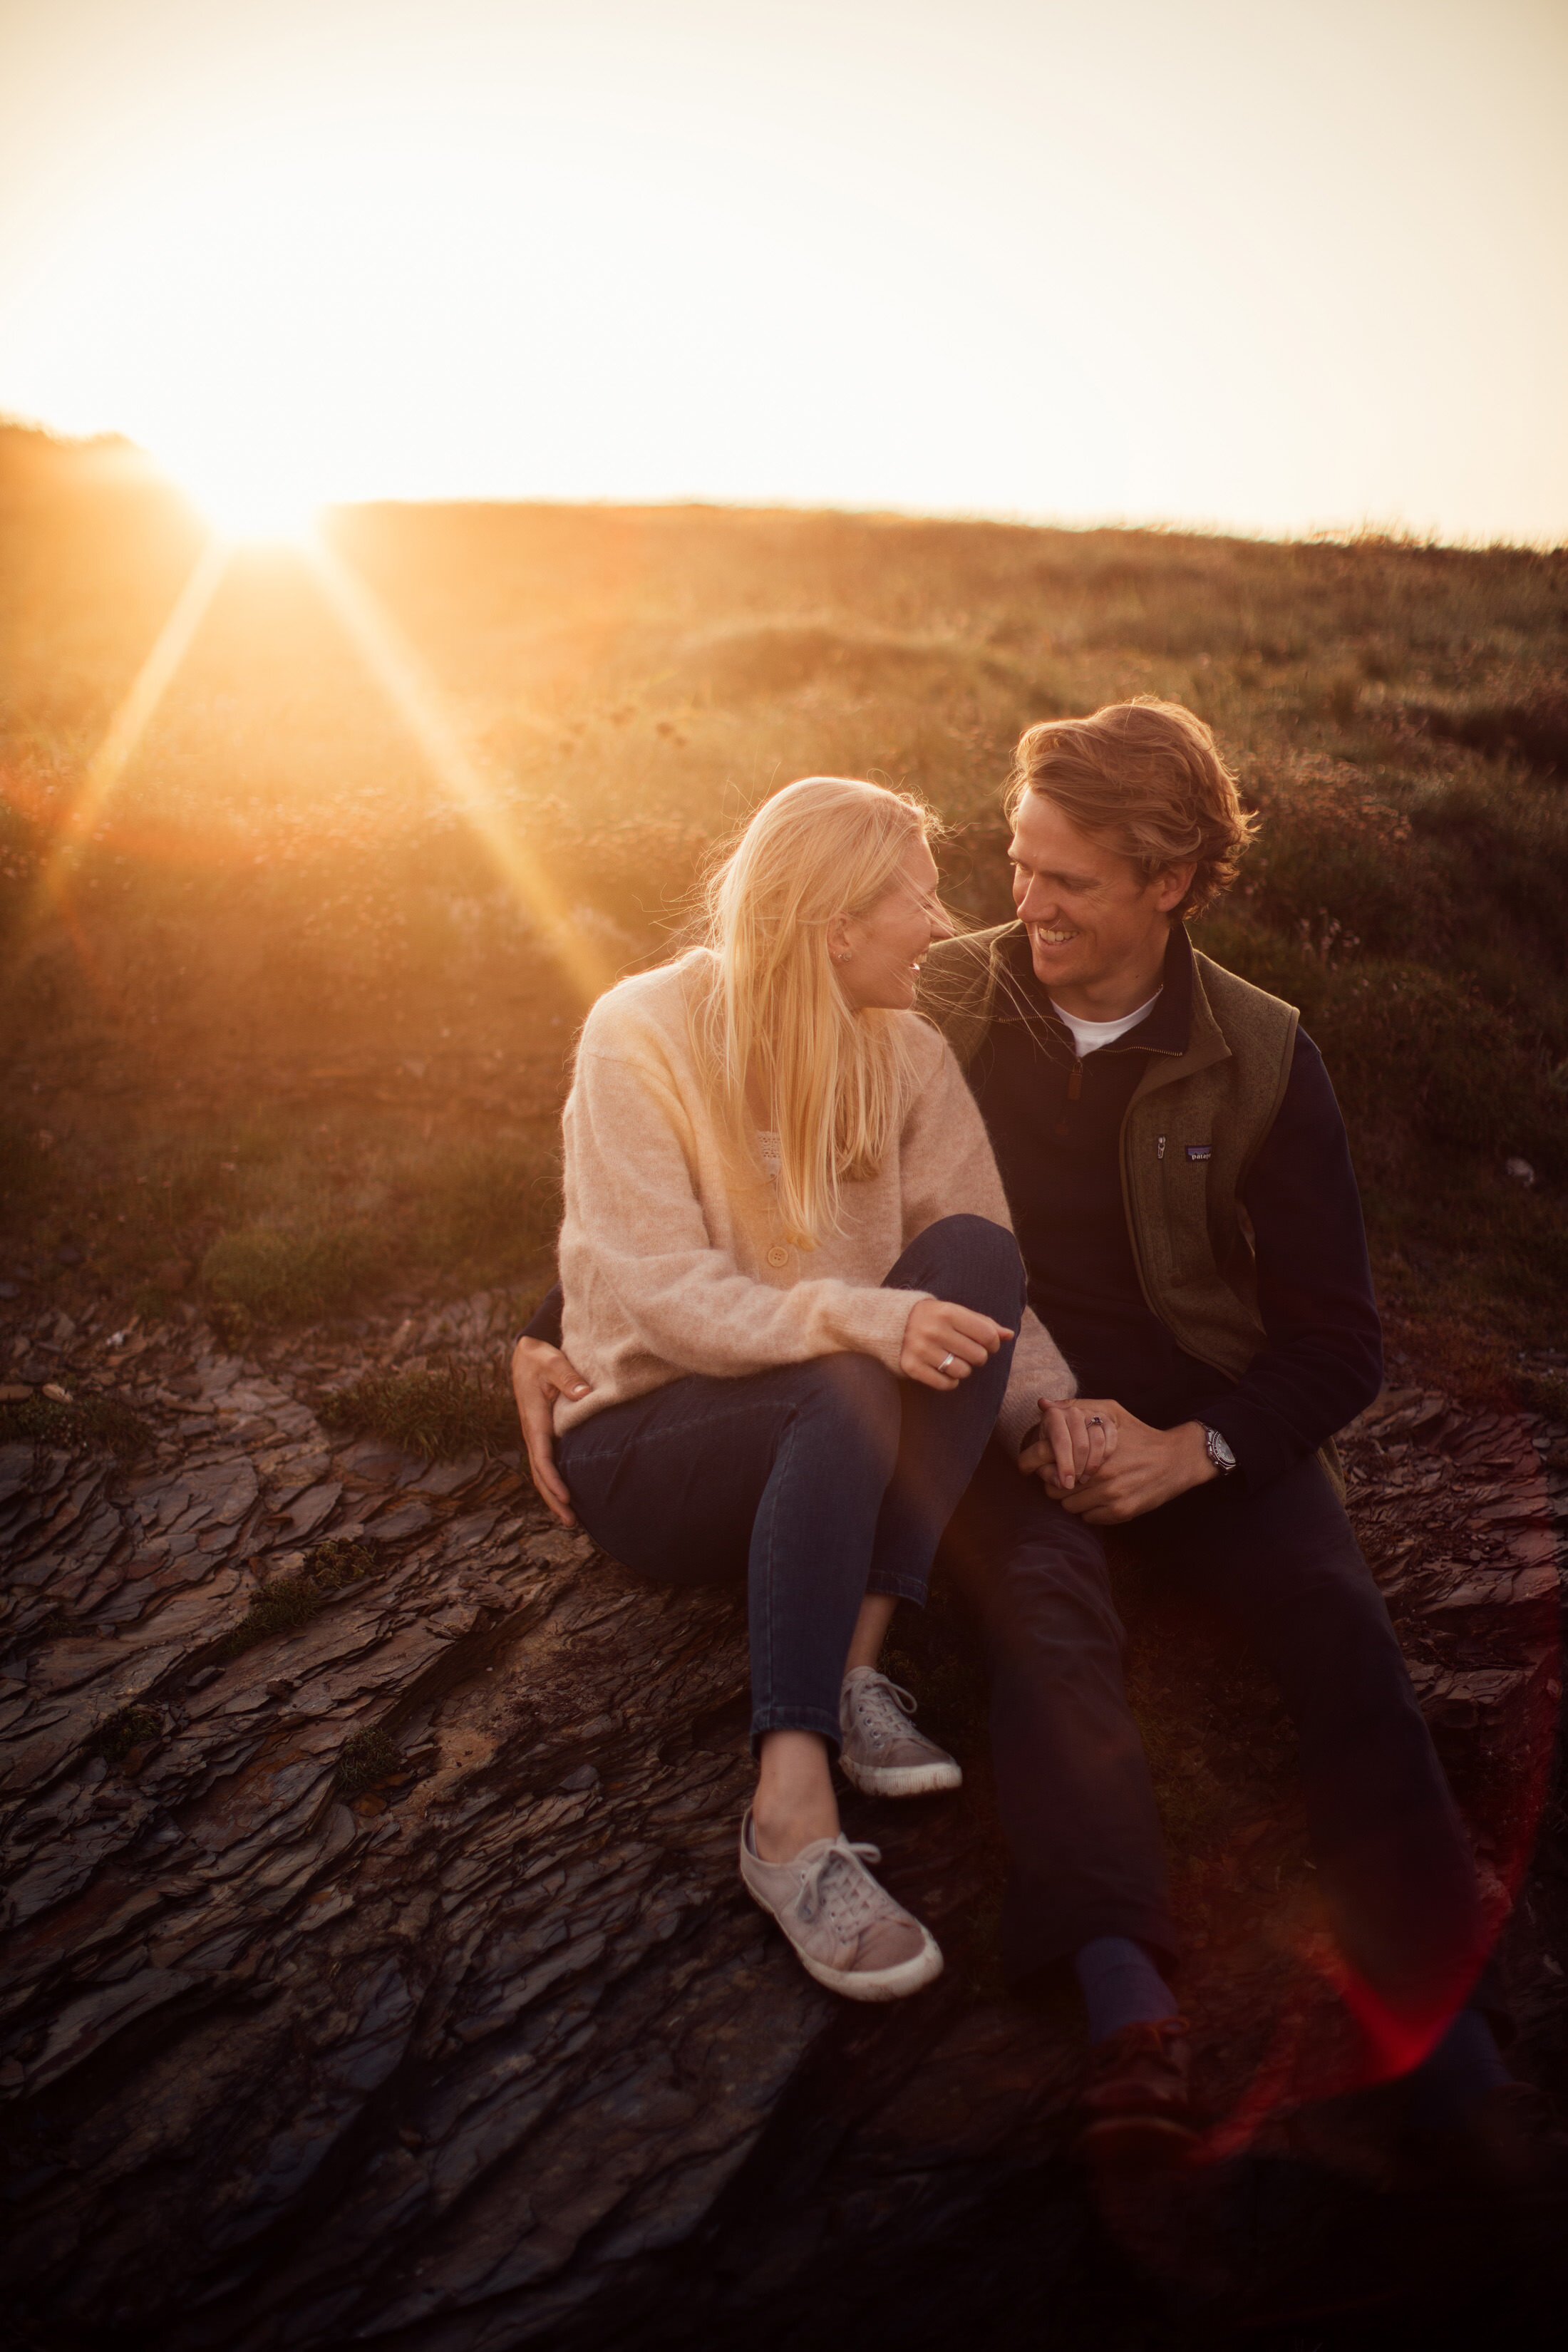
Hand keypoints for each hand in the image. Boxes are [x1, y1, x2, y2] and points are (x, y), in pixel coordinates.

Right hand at [511, 1336, 590, 1526]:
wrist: (526, 1352)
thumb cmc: (539, 1357)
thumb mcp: (552, 1361)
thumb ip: (568, 1377)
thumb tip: (584, 1395)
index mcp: (534, 1420)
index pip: (541, 1456)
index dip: (553, 1479)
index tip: (566, 1497)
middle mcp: (532, 1431)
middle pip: (539, 1473)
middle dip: (552, 1498)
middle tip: (571, 1521)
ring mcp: (536, 1434)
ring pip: (541, 1471)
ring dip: (553, 1495)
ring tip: (570, 1518)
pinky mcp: (542, 1432)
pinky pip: (546, 1461)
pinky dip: (554, 1480)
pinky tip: (567, 1493)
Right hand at [900, 1296, 1013, 1391]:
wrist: (892, 1323)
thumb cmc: (934, 1318)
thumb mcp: (957, 1313)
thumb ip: (984, 1323)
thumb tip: (1010, 1335)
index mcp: (948, 1312)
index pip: (988, 1335)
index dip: (994, 1343)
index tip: (988, 1344)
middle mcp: (934, 1330)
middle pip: (978, 1356)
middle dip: (978, 1357)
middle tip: (968, 1352)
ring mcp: (921, 1349)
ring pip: (963, 1372)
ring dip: (963, 1370)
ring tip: (954, 1360)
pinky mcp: (911, 1366)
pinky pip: (945, 1384)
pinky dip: (950, 1382)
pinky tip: (944, 1371)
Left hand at [1021, 1402, 1217, 1523]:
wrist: (1175, 1459)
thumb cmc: (1139, 1434)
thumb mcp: (1111, 1413)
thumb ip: (1076, 1407)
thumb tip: (1043, 1405)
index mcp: (1091, 1449)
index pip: (1046, 1467)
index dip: (1043, 1467)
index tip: (1048, 1466)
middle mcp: (1098, 1474)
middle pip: (1054, 1491)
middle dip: (1059, 1484)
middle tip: (1072, 1477)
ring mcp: (1110, 1495)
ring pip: (1069, 1507)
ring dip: (1075, 1499)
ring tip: (1088, 1487)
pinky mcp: (1121, 1512)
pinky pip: (1089, 1519)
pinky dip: (1092, 1511)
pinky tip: (1103, 1497)